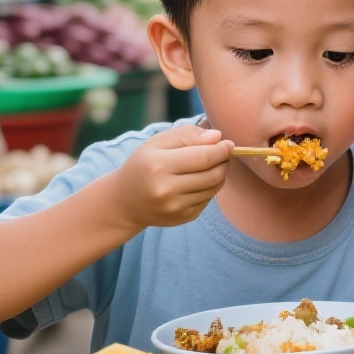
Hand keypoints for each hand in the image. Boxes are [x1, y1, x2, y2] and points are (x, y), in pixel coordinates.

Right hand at [104, 124, 232, 228]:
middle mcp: (166, 190)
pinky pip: (207, 200)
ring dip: (219, 175)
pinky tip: (198, 181)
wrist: (125, 200)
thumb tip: (218, 137)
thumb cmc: (144, 164)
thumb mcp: (158, 142)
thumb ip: (187, 135)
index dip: (222, 150)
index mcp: (158, 165)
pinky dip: (209, 189)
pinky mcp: (182, 218)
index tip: (228, 144)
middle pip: (212, 175)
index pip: (204, 157)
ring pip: (213, 189)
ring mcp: (174, 207)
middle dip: (224, 162)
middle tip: (224, 154)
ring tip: (212, 165)